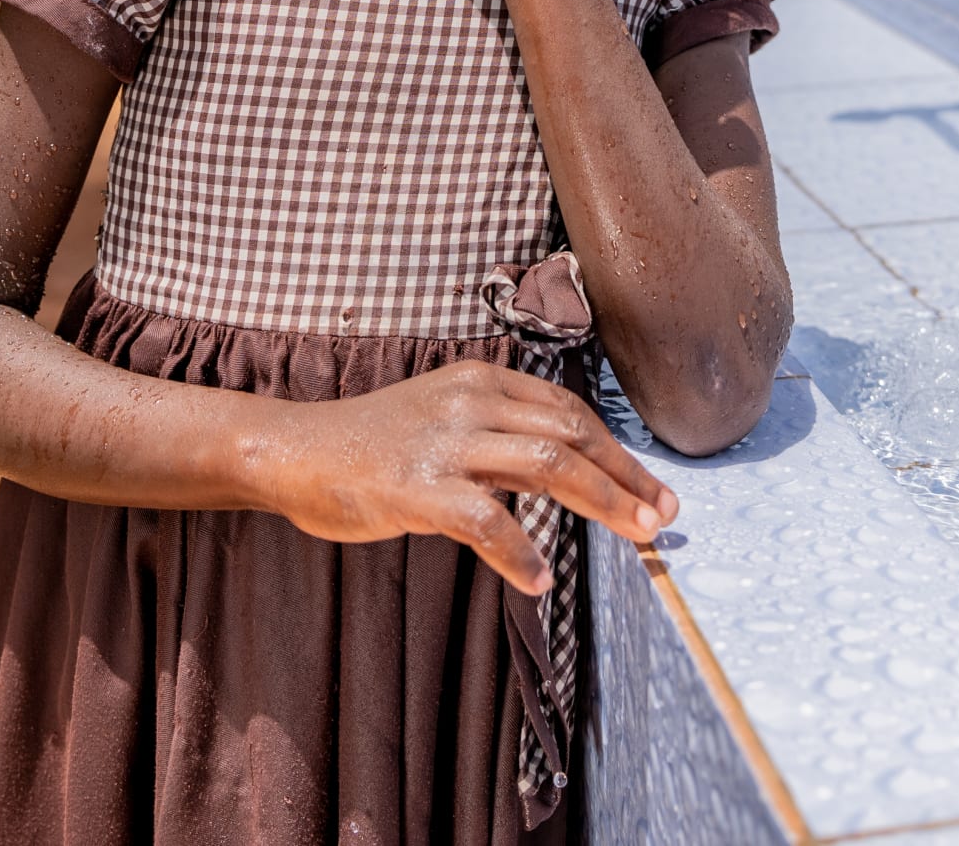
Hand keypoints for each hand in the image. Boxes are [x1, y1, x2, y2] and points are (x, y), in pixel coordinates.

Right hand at [250, 360, 676, 594]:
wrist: (296, 450)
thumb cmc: (373, 443)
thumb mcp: (444, 417)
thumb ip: (501, 437)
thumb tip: (571, 476)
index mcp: (481, 381)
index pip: (568, 410)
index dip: (618, 451)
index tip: (653, 487)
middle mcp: (469, 402)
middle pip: (570, 434)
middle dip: (625, 477)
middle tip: (663, 516)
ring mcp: (442, 443)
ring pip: (545, 466)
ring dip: (601, 503)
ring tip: (636, 537)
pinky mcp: (415, 487)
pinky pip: (485, 521)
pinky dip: (520, 552)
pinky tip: (540, 579)